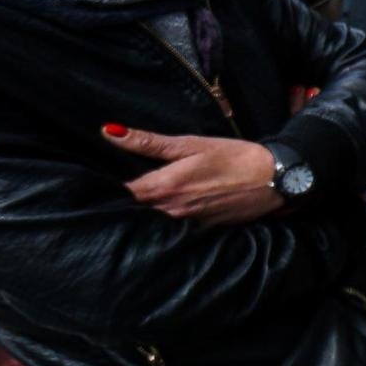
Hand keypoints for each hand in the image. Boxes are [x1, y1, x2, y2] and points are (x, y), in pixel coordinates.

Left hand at [102, 125, 282, 226]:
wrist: (275, 177)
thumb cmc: (233, 156)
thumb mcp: (189, 144)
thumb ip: (147, 142)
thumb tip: (109, 132)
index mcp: (163, 186)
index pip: (118, 196)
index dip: (101, 192)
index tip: (89, 187)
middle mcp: (171, 211)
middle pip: (130, 214)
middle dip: (118, 207)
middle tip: (102, 199)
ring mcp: (185, 225)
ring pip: (149, 225)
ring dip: (138, 218)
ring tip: (128, 210)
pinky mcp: (200, 232)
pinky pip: (171, 232)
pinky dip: (161, 226)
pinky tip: (160, 219)